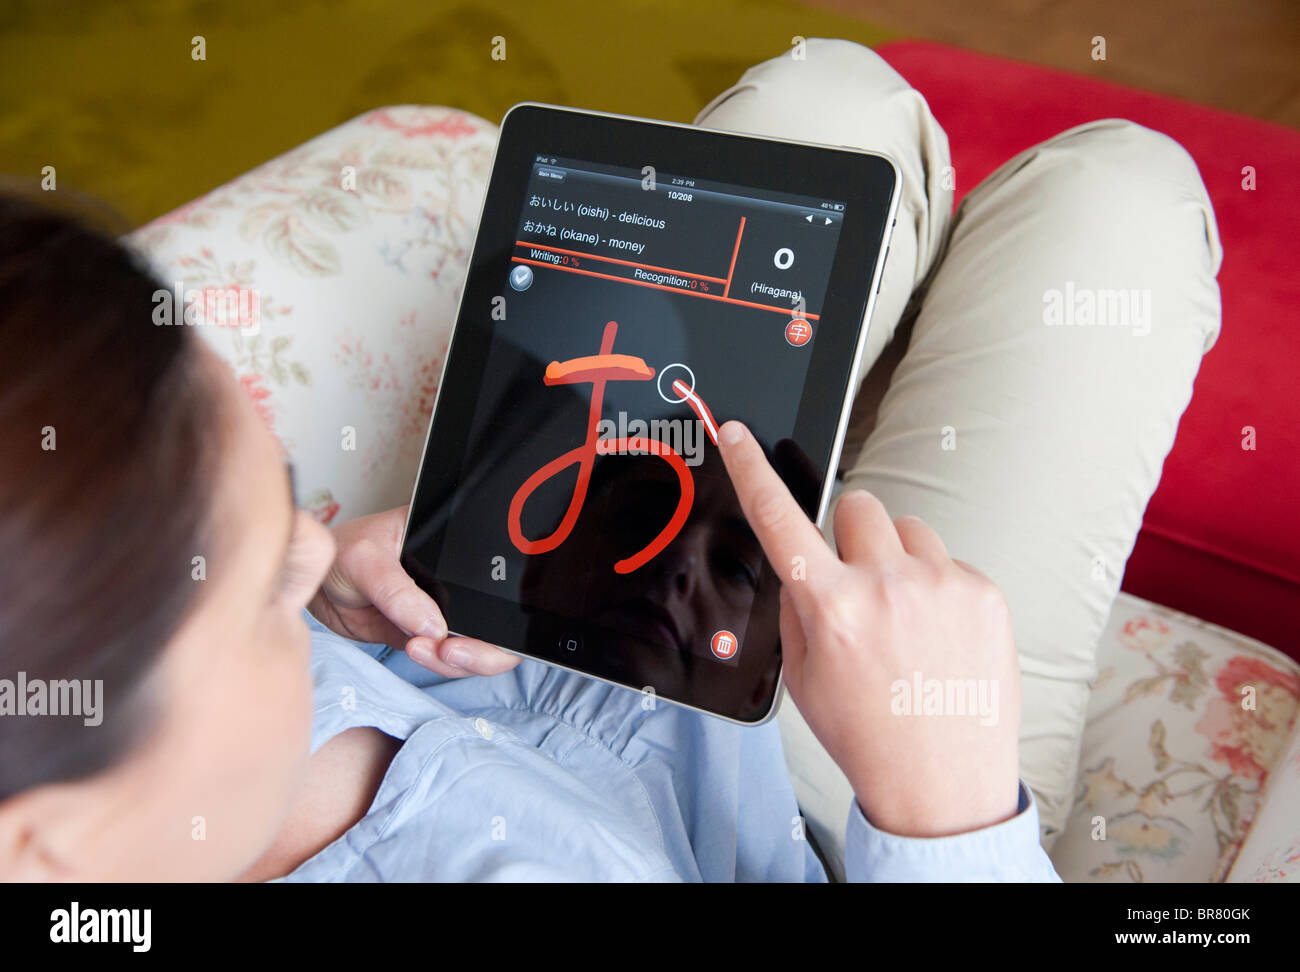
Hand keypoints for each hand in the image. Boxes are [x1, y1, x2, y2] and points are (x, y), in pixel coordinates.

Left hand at [309, 506, 520, 677]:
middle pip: (497, 624)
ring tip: (419, 648)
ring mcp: (444, 610)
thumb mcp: (365, 558)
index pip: (498, 580)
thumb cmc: (342, 552)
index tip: (464, 629)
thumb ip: (396, 591)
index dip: (497, 613)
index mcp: (455, 548)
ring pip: (475, 647)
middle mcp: (459, 581)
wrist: (315, 582)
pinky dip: (436, 663)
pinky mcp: (427, 634)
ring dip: (455, 660)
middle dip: (484, 649)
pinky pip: (447, 657)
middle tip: (450, 652)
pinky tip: (415, 650)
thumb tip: (434, 625)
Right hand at [716, 421, 1020, 837]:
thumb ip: (799, 609)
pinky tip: (938, 635)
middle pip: (857, 505)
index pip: (778, 519)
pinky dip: (939, 586)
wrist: (942, 785)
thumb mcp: (805, 679)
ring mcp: (942, 585)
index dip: (751, 469)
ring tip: (905, 619)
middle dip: (851, 536)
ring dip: (898, 559)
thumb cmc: (870, 737)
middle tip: (859, 585)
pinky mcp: (984, 592)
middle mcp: (886, 586)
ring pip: (907, 528)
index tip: (737, 435)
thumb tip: (803, 565)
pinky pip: (948, 560)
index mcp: (831, 607)